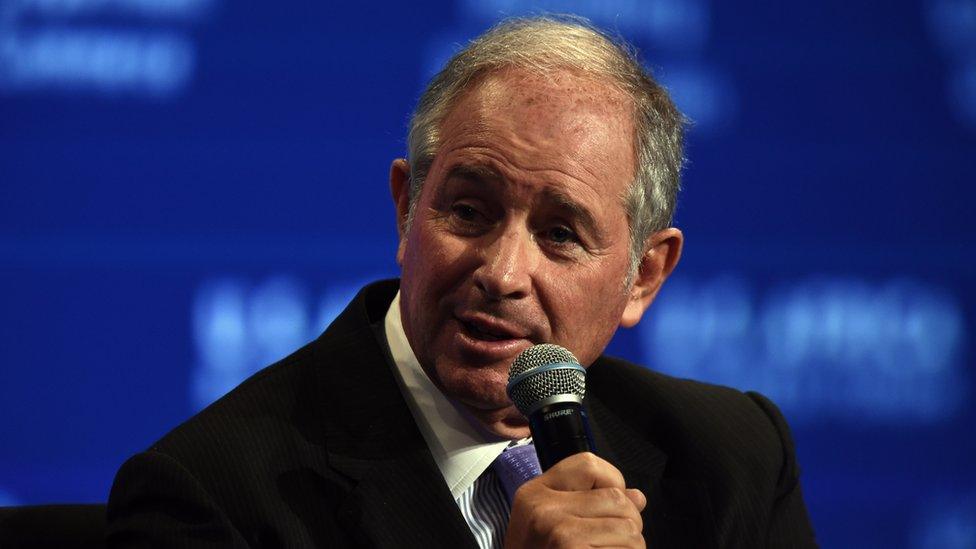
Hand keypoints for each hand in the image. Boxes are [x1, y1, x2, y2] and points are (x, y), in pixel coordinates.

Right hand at [504, 452, 645, 547]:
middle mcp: (544, 510)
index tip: (611, 505)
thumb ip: (589, 504)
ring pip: (630, 531)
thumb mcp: (548, 524)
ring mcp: (560, 534)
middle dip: (629, 523)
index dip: (613, 481)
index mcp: (534, 494)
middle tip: (613, 542)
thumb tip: (637, 497)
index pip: (589, 464)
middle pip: (618, 500)